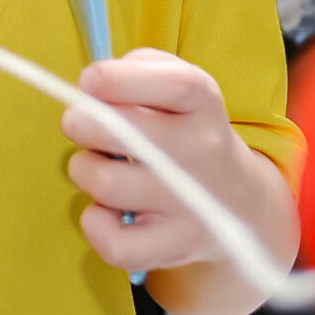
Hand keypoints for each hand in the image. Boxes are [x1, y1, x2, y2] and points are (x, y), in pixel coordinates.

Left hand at [62, 49, 269, 283]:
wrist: (236, 201)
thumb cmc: (185, 132)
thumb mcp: (179, 85)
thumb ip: (137, 68)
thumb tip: (92, 85)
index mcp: (204, 103)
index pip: (174, 85)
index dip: (120, 80)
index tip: (88, 82)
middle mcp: (203, 151)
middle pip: (125, 134)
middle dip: (81, 123)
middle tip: (78, 123)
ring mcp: (190, 203)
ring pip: (107, 183)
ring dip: (85, 170)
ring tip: (97, 167)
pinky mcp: (174, 246)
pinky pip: (114, 242)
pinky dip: (95, 223)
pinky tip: (105, 209)